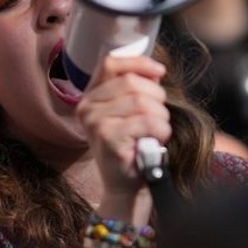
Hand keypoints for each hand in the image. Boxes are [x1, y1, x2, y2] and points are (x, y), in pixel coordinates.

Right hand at [77, 55, 171, 200]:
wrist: (125, 184)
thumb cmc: (132, 145)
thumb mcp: (130, 112)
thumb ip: (138, 89)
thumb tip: (156, 71)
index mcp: (91, 96)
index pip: (111, 63)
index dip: (138, 63)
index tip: (160, 72)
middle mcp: (87, 107)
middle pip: (131, 82)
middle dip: (156, 97)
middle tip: (160, 116)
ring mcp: (95, 123)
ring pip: (141, 102)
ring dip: (160, 116)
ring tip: (158, 130)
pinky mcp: (108, 138)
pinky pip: (146, 122)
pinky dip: (161, 130)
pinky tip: (157, 140)